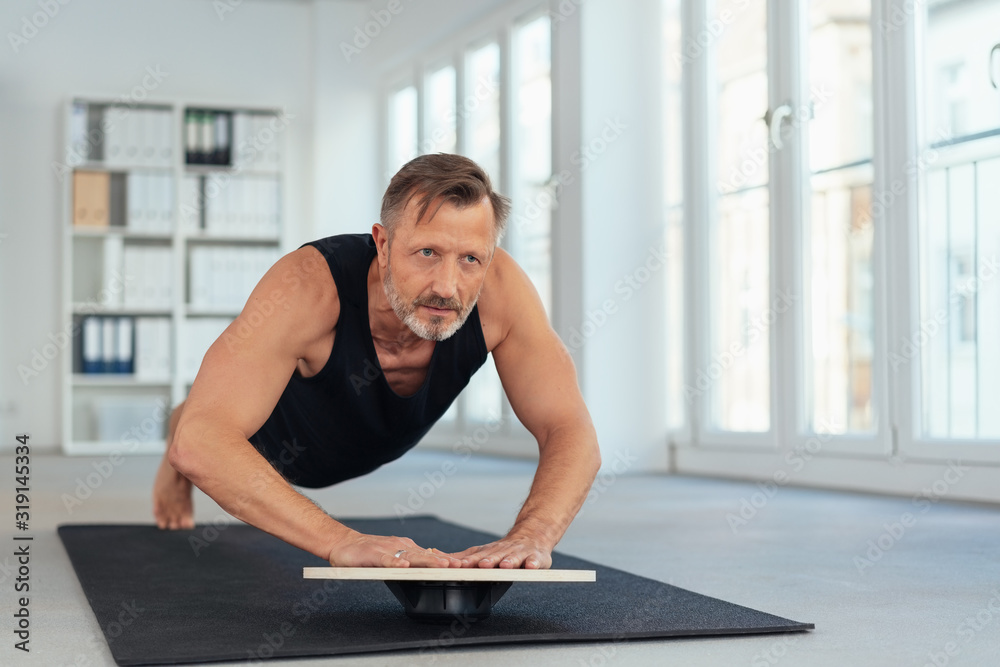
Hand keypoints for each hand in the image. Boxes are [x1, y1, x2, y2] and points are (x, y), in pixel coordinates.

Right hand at [327, 530, 462, 567]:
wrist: (343, 544)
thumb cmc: (368, 553)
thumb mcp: (393, 556)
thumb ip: (410, 560)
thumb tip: (430, 564)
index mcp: (407, 547)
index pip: (430, 555)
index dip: (446, 560)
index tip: (463, 566)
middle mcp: (401, 546)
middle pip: (425, 555)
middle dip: (443, 561)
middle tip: (460, 566)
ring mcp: (388, 550)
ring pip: (410, 556)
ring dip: (427, 561)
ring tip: (441, 565)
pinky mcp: (374, 554)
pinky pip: (387, 559)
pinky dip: (396, 562)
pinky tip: (405, 566)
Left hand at [448, 533, 552, 569]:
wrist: (532, 536)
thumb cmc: (503, 549)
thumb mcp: (481, 552)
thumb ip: (461, 556)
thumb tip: (434, 555)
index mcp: (489, 552)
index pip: (476, 557)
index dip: (467, 562)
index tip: (457, 566)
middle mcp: (503, 552)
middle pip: (495, 556)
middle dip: (488, 561)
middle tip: (482, 565)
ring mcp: (520, 554)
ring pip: (514, 557)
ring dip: (510, 561)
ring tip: (505, 566)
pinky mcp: (535, 557)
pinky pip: (535, 561)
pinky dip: (533, 564)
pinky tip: (531, 566)